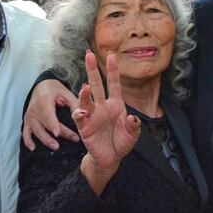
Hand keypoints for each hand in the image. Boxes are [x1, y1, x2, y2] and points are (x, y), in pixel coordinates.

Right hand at [22, 79, 79, 150]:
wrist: (41, 87)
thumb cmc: (56, 91)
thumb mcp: (66, 93)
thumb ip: (75, 104)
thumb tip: (84, 114)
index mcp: (44, 100)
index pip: (48, 114)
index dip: (52, 124)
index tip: (57, 134)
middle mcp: (34, 109)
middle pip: (44, 125)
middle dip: (55, 135)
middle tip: (67, 142)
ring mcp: (29, 116)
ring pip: (36, 131)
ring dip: (45, 140)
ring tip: (55, 147)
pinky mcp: (27, 121)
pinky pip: (26, 133)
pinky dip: (28, 141)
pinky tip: (33, 148)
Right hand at [75, 50, 140, 193]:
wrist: (111, 158)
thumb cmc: (121, 143)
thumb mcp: (133, 134)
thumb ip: (134, 126)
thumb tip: (132, 118)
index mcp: (116, 105)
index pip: (113, 84)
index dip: (113, 70)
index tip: (112, 55)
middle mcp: (102, 107)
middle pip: (96, 85)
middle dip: (92, 70)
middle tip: (89, 55)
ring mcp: (92, 116)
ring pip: (86, 100)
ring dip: (84, 93)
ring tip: (85, 87)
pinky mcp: (85, 127)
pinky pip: (79, 118)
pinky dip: (79, 114)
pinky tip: (81, 112)